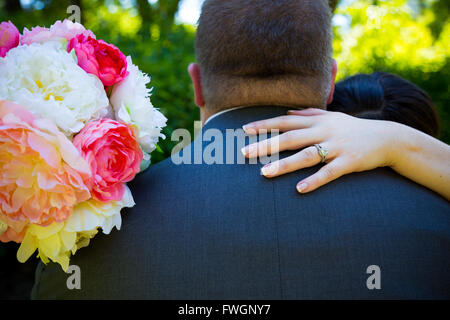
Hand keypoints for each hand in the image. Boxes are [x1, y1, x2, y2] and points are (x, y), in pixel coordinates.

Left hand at [241, 108, 397, 192]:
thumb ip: (309, 114)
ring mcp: (336, 147)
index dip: (265, 124)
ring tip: (264, 173)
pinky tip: (300, 189)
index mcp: (318, 121)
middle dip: (266, 145)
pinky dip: (314, 180)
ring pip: (306, 156)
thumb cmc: (353, 128)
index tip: (245, 129)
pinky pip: (329, 172)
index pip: (286, 121)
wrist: (388, 138)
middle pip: (290, 137)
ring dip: (284, 165)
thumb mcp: (332, 116)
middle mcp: (324, 131)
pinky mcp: (349, 162)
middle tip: (244, 153)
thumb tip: (288, 111)